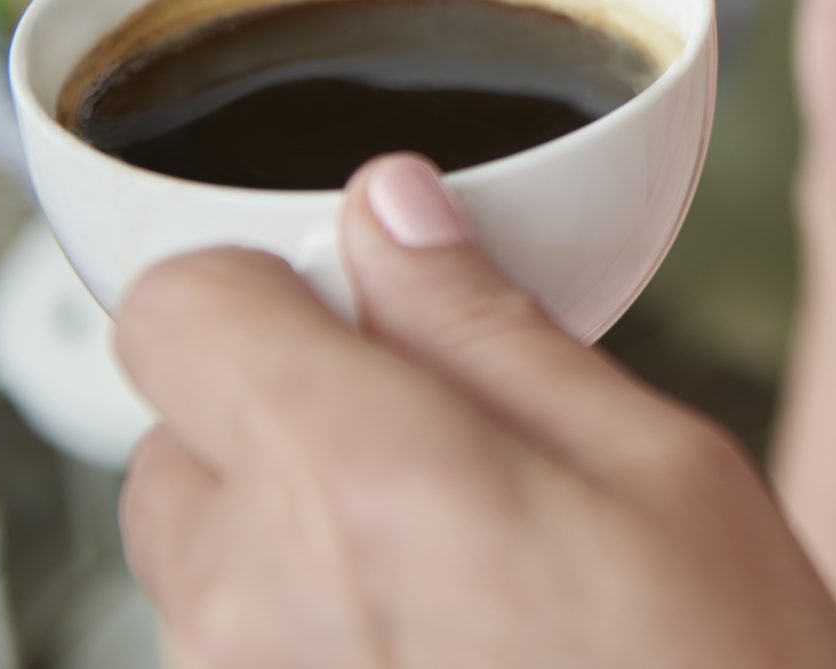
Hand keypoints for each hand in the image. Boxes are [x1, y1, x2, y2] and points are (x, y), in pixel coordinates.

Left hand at [116, 156, 835, 668]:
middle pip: (174, 439)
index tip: (347, 298)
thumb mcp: (661, 466)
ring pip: (200, 565)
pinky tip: (447, 653)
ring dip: (292, 539)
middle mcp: (257, 605)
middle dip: (278, 415)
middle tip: (436, 444)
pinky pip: (241, 663)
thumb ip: (493, 329)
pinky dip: (310, 639)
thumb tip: (392, 212)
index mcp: (358, 481)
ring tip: (460, 575)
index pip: (174, 311)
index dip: (257, 282)